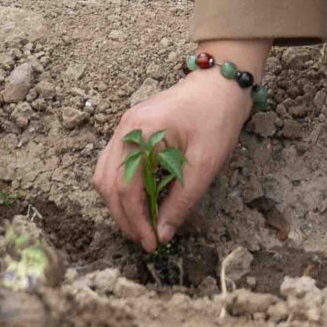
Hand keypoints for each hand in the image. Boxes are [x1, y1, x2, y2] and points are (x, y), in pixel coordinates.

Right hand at [93, 40, 270, 251]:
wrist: (221, 84)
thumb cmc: (217, 118)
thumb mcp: (206, 163)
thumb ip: (183, 199)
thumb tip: (163, 233)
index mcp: (142, 133)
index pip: (127, 188)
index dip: (136, 221)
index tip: (151, 243)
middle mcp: (125, 129)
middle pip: (109, 184)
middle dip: (124, 217)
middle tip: (145, 239)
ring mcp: (124, 127)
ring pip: (106, 175)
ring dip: (120, 204)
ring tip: (142, 225)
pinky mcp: (131, 130)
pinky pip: (115, 164)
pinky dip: (124, 187)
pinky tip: (142, 201)